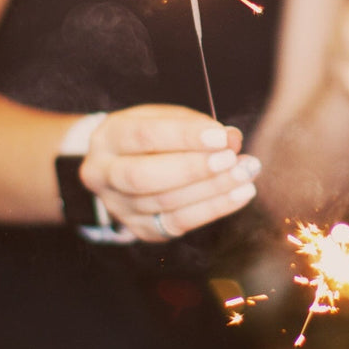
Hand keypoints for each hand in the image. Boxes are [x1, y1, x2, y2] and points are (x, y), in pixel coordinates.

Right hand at [79, 104, 260, 241]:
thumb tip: (231, 138)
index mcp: (108, 138)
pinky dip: (214, 209)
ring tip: (245, 173)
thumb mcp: (163, 119)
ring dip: (212, 190)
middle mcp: (103, 175)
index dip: (185, 137)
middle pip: (144, 177)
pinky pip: (178, 224)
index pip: (143, 136)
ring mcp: (119, 207)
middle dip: (193, 169)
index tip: (222, 136)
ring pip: (164, 203)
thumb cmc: (148, 137)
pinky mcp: (139, 229)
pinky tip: (241, 194)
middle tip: (232, 159)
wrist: (117, 166)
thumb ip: (194, 125)